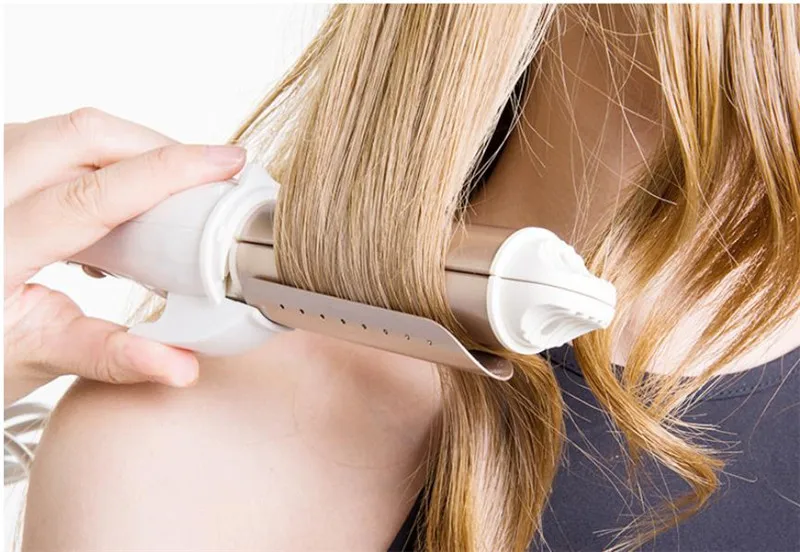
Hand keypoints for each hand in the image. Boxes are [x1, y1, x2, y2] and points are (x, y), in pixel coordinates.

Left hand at [4, 108, 246, 405]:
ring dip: (131, 149)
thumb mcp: (33, 358)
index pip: (92, 195)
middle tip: (204, 178)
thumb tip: (182, 365)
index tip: (227, 163)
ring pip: (69, 130)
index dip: (168, 173)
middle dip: (156, 147)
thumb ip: (112, 357)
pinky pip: (56, 141)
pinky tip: (122, 201)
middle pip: (82, 135)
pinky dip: (104, 159)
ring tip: (167, 193)